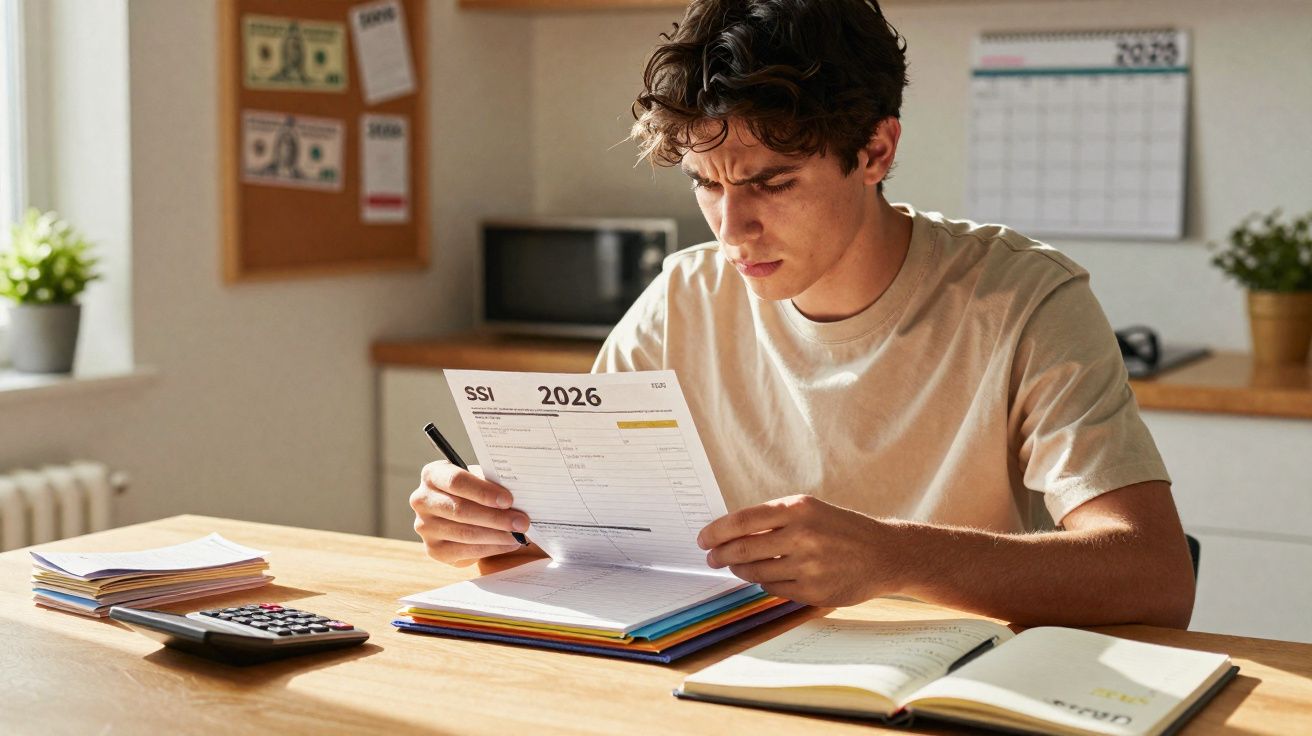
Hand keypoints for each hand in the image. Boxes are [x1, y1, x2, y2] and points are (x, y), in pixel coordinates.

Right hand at [410, 461, 529, 566]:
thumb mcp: (480, 480)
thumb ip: (492, 484)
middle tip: (521, 522)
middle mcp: (422, 500)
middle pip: (460, 510)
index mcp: (432, 475)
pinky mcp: (433, 550)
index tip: (508, 500)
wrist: (461, 513)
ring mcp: (424, 527)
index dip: (483, 491)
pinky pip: (465, 551)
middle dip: (496, 518)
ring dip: (497, 535)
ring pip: (465, 533)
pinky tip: (508, 544)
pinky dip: (491, 548)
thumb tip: (519, 498)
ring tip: (518, 534)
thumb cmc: (474, 491)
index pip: (456, 481)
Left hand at [697, 494, 905, 606]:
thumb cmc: (842, 528)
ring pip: (756, 572)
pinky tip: (765, 577)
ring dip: (740, 570)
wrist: (884, 554)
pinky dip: (764, 583)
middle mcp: (802, 536)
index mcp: (798, 509)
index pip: (742, 521)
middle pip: (744, 549)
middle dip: (721, 555)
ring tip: (736, 566)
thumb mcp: (811, 510)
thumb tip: (729, 532)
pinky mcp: (813, 591)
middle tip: (711, 558)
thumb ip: (773, 518)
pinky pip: (774, 588)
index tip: (703, 539)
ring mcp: (808, 566)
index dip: (716, 532)